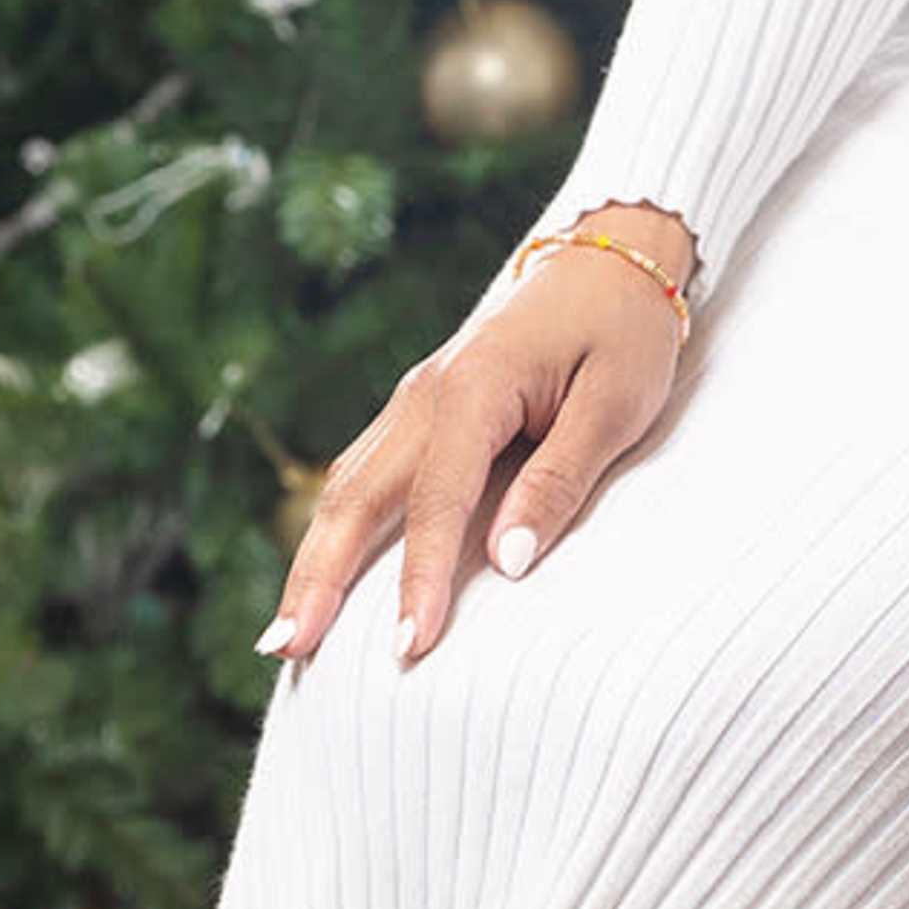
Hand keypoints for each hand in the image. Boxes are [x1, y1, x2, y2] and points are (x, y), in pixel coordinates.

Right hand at [262, 207, 693, 669]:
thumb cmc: (625, 331)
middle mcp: (427, 393)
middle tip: (284, 653)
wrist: (612, 256)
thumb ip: (559, 480)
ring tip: (284, 637)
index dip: (420, 578)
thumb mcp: (616, 403)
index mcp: (475, 386)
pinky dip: (336, 528)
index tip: (408, 646)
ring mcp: (415, 399)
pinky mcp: (420, 409)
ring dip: (312, 560)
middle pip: (357, 496)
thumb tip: (505, 565)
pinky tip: (321, 575)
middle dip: (317, 578)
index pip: (437, 500)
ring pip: (347, 487)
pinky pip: (364, 473)